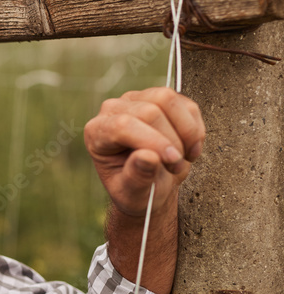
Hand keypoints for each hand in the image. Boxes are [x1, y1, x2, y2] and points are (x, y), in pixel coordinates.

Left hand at [84, 87, 205, 219]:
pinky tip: (189, 148)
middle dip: (172, 141)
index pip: (123, 125)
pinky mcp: (160, 99)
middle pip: (150, 111)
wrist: (150, 186)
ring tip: (184, 157)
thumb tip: (147, 156)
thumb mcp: (133, 195)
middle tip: (176, 166)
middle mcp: (112, 110)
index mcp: (97, 133)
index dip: (154, 141)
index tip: (173, 161)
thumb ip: (137, 177)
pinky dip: (195, 129)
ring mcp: (137, 100)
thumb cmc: (136, 191)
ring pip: (168, 99)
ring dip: (186, 132)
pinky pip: (186, 105)